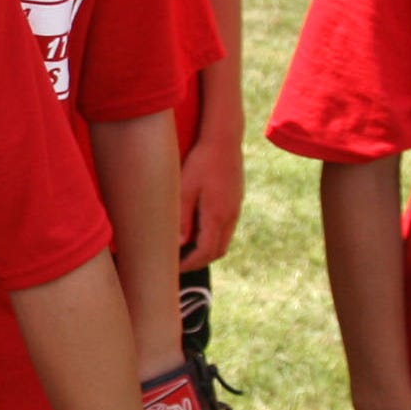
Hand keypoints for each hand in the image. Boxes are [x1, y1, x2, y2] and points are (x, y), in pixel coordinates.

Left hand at [179, 127, 244, 270]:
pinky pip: (226, 228)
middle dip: (199, 261)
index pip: (206, 252)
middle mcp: (230, 216)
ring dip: (206, 249)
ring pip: (223, 240)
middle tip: (179, 263)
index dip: (190, 264)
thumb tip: (180, 244)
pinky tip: (197, 229)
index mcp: (217, 215)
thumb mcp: (184, 188)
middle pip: (218, 251)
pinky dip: (212, 236)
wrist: (224, 140)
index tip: (174, 269)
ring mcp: (236, 209)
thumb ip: (182, 218)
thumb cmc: (200, 162)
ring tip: (185, 250)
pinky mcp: (236, 201)